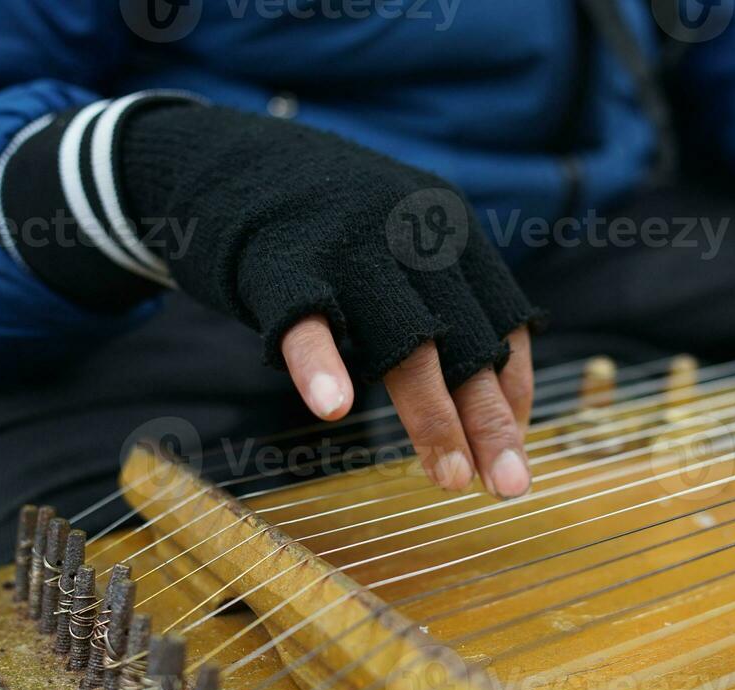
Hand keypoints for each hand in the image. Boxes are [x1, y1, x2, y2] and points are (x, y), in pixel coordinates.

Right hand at [117, 104, 542, 495]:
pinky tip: (335, 410)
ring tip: (450, 479)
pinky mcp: (279, 261)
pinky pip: (305, 321)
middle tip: (509, 486)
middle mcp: (410, 232)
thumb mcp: (397, 239)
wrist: (221, 157)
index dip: (513, 392)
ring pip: (403, 341)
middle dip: (491, 420)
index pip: (501, 321)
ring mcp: (347, 244)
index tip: (513, 451)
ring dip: (433, 416)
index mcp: (447, 229)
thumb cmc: (321, 224)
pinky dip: (321, 364)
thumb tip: (493, 390)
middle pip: (466, 340)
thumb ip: (439, 296)